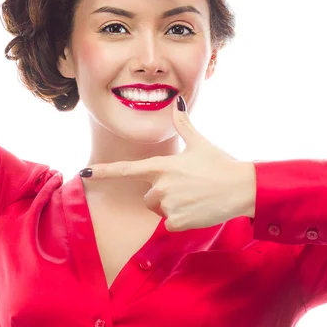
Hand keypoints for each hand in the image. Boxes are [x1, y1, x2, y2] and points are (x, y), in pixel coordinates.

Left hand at [79, 96, 256, 232]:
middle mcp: (161, 186)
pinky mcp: (178, 222)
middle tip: (186, 189)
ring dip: (171, 207)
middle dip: (161, 196)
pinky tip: (198, 210)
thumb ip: (184, 125)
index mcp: (162, 166)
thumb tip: (178, 102)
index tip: (85, 173)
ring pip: (159, 210)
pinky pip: (170, 223)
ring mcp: (169, 205)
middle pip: (147, 197)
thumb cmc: (220, 164)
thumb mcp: (200, 143)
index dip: (105, 172)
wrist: (241, 188)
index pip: (127, 170)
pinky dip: (182, 219)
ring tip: (194, 198)